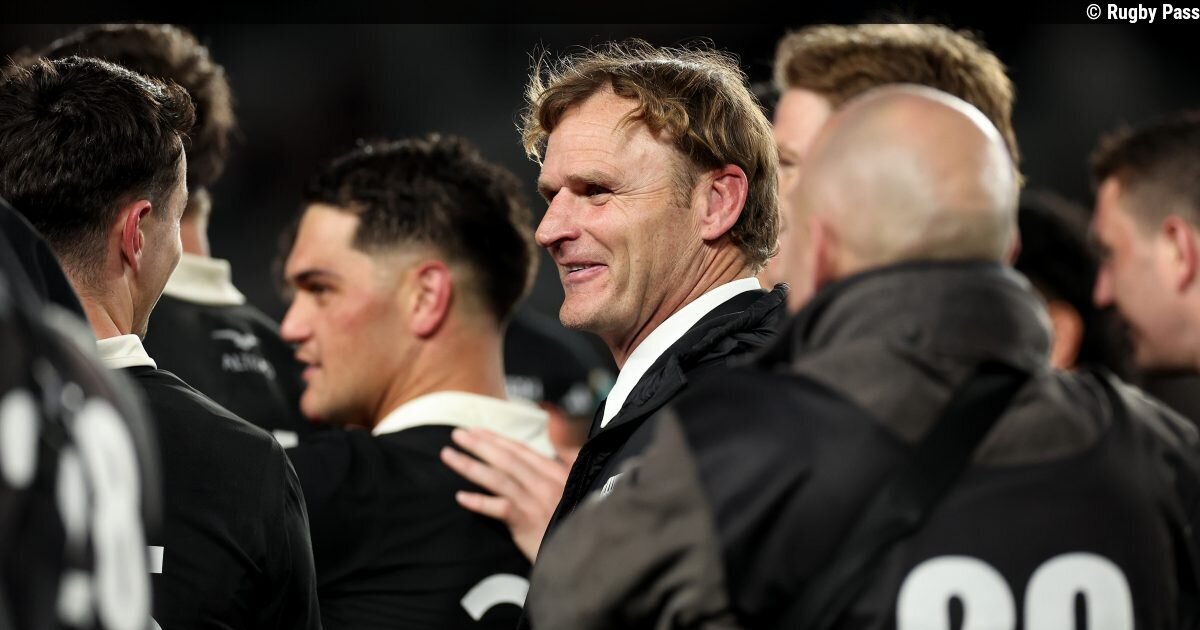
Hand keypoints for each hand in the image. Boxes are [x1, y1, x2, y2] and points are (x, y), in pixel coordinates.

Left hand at [440, 427, 569, 560]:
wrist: (583, 553)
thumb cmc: (571, 522)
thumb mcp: (568, 491)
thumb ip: (551, 473)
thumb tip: (538, 455)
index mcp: (555, 472)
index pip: (520, 449)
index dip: (495, 439)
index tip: (474, 430)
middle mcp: (545, 483)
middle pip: (506, 459)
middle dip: (479, 444)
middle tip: (456, 434)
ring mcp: (536, 502)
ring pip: (498, 479)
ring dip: (470, 465)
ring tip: (448, 455)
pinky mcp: (528, 523)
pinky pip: (500, 508)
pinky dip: (479, 502)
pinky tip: (460, 497)